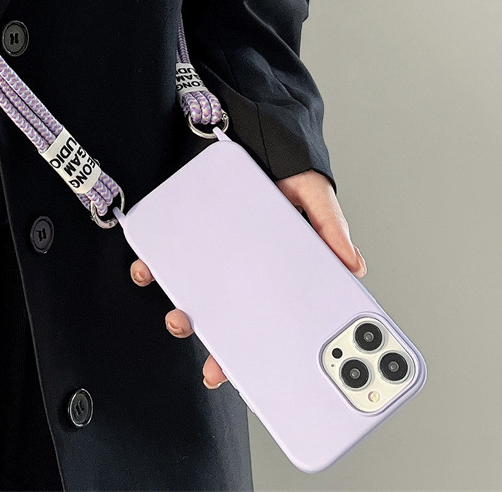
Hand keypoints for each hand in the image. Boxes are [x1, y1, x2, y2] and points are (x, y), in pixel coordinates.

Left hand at [129, 168, 365, 388]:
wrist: (253, 124)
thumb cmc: (287, 166)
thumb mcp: (315, 195)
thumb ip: (331, 228)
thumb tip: (354, 266)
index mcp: (276, 266)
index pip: (268, 316)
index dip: (258, 350)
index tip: (249, 377)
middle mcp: (242, 264)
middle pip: (228, 317)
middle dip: (218, 348)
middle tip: (212, 368)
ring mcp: (212, 249)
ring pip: (193, 294)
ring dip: (182, 314)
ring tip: (179, 317)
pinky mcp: (186, 227)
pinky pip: (165, 254)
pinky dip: (152, 266)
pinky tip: (147, 270)